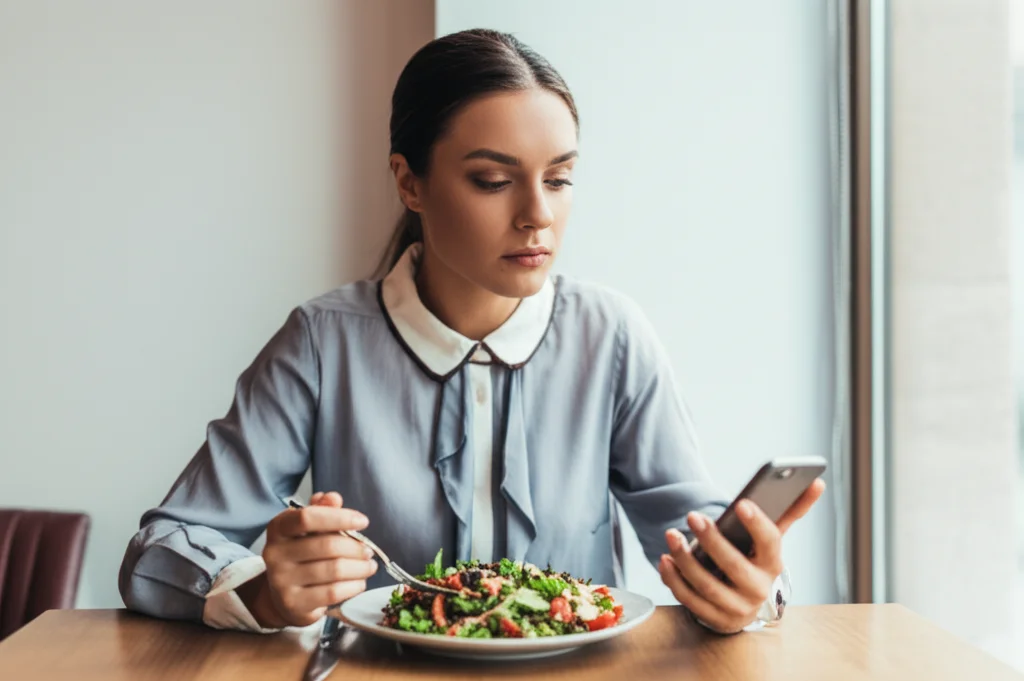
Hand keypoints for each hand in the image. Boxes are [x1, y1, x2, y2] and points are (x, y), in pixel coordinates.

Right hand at [241, 491, 376, 627]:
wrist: (281, 596)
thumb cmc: (301, 555)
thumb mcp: (308, 530)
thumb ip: (322, 511)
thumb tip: (333, 498)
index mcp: (278, 528)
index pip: (308, 517)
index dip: (339, 518)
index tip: (363, 521)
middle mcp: (275, 553)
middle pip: (327, 545)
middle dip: (356, 547)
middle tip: (369, 550)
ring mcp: (281, 581)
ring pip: (334, 570)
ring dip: (360, 567)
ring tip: (369, 566)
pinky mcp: (293, 603)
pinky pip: (333, 592)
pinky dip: (354, 585)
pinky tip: (360, 581)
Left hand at [658, 479, 824, 633]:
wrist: (745, 602)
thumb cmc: (756, 560)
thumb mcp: (770, 538)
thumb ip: (790, 510)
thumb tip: (817, 481)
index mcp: (773, 564)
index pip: (771, 542)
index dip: (757, 524)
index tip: (741, 504)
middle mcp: (758, 589)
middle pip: (734, 566)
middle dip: (712, 540)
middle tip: (692, 516)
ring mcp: (737, 607)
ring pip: (708, 586)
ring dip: (686, 560)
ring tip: (671, 535)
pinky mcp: (715, 618)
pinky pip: (691, 601)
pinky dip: (675, 581)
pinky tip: (665, 561)